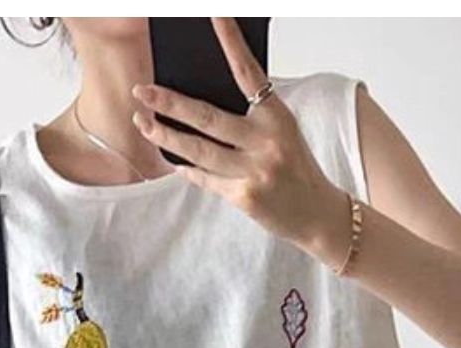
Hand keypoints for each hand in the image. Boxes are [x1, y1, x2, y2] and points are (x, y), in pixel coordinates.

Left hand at [130, 17, 349, 263]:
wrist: (317, 214)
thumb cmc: (295, 169)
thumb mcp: (283, 134)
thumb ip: (252, 117)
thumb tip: (202, 104)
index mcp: (277, 117)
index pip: (248, 72)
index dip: (230, 42)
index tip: (214, 15)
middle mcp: (267, 141)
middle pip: (208, 117)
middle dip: (169, 104)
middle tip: (142, 91)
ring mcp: (255, 171)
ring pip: (199, 150)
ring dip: (165, 137)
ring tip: (143, 124)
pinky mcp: (245, 196)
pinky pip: (206, 179)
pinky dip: (187, 169)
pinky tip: (173, 161)